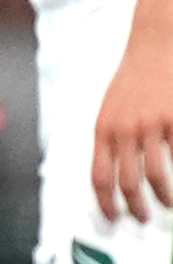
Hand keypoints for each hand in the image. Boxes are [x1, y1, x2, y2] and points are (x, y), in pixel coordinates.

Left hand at [92, 31, 172, 222]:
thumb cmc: (134, 79)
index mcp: (103, 129)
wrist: (156, 44)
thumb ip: (111, 138)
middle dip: (136, 207)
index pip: (98, 176)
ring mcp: (151, 125)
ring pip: (156, 176)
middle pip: (127, 183)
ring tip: (169, 206)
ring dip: (164, 198)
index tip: (114, 219)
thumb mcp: (111, 107)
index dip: (105, 202)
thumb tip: (112, 173)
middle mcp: (123, 129)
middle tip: (145, 219)